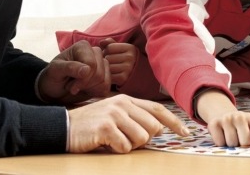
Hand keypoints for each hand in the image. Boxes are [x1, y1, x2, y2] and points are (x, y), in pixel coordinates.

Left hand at [37, 40, 109, 103]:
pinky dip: (95, 92)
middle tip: (72, 85)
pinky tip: (85, 89)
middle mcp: (95, 53)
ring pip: (104, 81)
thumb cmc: (53, 77)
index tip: (69, 85)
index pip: (92, 64)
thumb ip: (70, 68)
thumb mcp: (55, 71)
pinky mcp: (105, 76)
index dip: (82, 79)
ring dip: (89, 88)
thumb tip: (87, 70)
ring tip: (77, 86)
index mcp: (83, 47)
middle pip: (99, 73)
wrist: (54, 88)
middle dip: (84, 84)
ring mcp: (102, 64)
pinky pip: (107, 87)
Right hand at [67, 94, 188, 152]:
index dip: (174, 122)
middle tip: (125, 139)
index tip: (186, 132)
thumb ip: (135, 118)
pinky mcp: (106, 127)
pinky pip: (125, 147)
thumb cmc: (91, 125)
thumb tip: (158, 129)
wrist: (63, 127)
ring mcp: (114, 114)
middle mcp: (122, 104)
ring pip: (141, 138)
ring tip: (114, 141)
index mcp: (127, 100)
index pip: (158, 109)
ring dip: (129, 145)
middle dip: (144, 139)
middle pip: (153, 127)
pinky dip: (117, 150)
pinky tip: (106, 143)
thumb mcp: (115, 115)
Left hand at [100, 38, 137, 86]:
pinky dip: (108, 76)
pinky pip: (108, 76)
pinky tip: (113, 75)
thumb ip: (110, 43)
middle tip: (113, 63)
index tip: (113, 55)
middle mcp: (131, 57)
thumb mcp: (119, 48)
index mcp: (130, 48)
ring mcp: (128, 68)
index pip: (109, 47)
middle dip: (107, 60)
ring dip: (106, 69)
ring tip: (113, 69)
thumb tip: (101, 42)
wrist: (134, 74)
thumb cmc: (122, 58)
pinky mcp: (123, 78)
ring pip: (107, 67)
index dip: (107, 51)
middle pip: (108, 58)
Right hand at [195, 90, 249, 148]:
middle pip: (245, 142)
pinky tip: (222, 135)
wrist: (222, 114)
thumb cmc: (240, 126)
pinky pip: (220, 143)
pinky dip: (221, 143)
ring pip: (231, 144)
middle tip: (239, 137)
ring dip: (231, 145)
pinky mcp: (214, 123)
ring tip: (230, 135)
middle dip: (242, 144)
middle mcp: (240, 116)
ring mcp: (226, 119)